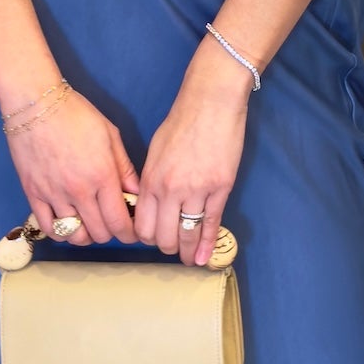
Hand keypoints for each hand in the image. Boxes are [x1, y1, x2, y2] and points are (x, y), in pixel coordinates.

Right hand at [8, 90, 136, 244]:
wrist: (35, 104)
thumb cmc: (75, 114)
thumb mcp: (110, 136)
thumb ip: (125, 168)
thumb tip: (137, 193)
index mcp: (102, 176)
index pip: (120, 222)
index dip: (129, 233)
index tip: (131, 232)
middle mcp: (79, 190)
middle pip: (100, 233)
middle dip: (110, 233)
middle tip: (111, 222)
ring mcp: (54, 194)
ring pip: (75, 235)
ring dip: (86, 235)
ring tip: (90, 224)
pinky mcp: (33, 194)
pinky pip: (49, 228)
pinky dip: (61, 233)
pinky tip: (68, 224)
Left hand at [135, 38, 251, 265]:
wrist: (210, 103)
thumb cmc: (181, 121)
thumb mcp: (155, 151)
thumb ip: (151, 179)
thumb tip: (150, 203)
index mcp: (150, 179)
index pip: (143, 225)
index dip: (147, 237)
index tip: (153, 239)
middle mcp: (170, 189)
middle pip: (163, 235)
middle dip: (167, 247)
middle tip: (172, 249)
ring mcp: (197, 191)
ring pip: (187, 233)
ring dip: (187, 251)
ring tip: (189, 261)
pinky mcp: (220, 189)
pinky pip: (211, 223)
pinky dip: (207, 244)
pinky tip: (205, 258)